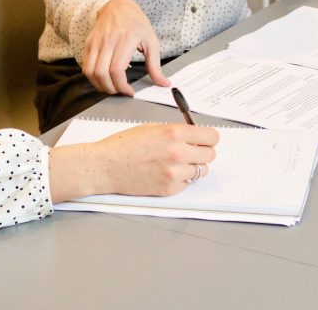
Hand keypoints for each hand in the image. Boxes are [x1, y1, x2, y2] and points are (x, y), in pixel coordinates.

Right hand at [48, 124, 218, 201]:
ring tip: (177, 163)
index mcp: (174, 133)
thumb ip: (176, 132)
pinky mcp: (169, 189)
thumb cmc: (124, 145)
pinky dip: (182, 179)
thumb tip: (195, 136)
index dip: (208, 137)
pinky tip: (167, 173)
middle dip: (202, 151)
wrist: (105, 166)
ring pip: (201, 171)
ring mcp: (174, 173)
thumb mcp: (152, 128)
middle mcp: (178, 153)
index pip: (211, 137)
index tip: (205, 139)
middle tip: (191, 151)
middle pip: (210, 154)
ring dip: (193, 166)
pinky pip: (188, 183)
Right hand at [83, 0, 169, 95]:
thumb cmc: (136, 23)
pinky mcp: (88, 43)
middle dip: (111, 89)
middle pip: (102, 73)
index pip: (117, 69)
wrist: (118, 6)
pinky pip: (85, 66)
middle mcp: (108, 40)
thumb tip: (164, 83)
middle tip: (120, 91)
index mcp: (126, 39)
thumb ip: (155, 65)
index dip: (122, 86)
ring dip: (100, 85)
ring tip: (112, 87)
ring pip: (90, 72)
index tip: (130, 91)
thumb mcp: (151, 41)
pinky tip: (104, 79)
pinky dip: (93, 77)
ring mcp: (96, 42)